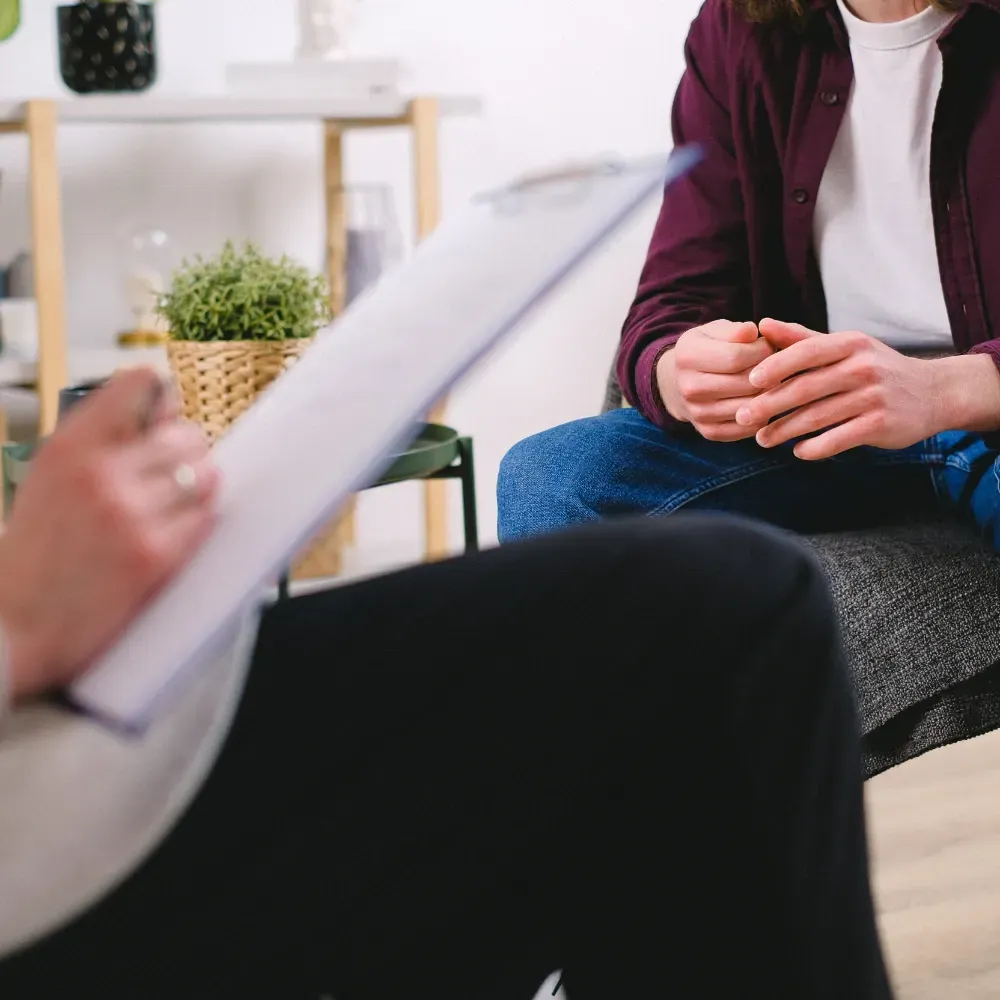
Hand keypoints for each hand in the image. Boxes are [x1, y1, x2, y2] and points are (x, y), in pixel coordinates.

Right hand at [0, 369, 219, 700]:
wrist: (15, 625)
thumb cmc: (34, 554)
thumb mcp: (50, 477)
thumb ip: (102, 441)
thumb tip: (161, 409)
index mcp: (71, 447)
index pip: (143, 385)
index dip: (162, 402)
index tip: (164, 417)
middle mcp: (102, 474)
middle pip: (186, 433)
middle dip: (185, 452)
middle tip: (171, 474)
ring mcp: (132, 514)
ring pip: (205, 472)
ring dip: (198, 486)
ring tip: (173, 505)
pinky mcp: (157, 555)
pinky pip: (206, 517)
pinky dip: (198, 522)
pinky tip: (174, 531)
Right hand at [656, 320, 774, 441]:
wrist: (678, 383)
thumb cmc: (705, 350)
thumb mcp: (714, 331)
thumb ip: (735, 330)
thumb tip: (753, 332)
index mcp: (687, 356)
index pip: (736, 356)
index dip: (761, 350)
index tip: (769, 346)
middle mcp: (688, 387)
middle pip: (745, 383)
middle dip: (768, 373)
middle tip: (775, 366)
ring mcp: (697, 413)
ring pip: (749, 406)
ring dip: (767, 394)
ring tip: (769, 382)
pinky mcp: (709, 432)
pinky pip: (747, 427)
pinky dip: (761, 415)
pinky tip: (760, 400)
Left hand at [735, 319, 979, 459]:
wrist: (932, 394)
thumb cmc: (875, 368)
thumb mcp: (844, 347)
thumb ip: (801, 338)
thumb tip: (762, 324)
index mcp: (850, 344)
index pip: (806, 352)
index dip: (776, 366)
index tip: (750, 381)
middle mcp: (863, 368)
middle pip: (806, 387)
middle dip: (770, 404)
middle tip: (743, 417)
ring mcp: (873, 397)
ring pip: (817, 417)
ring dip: (784, 430)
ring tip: (762, 440)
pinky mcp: (881, 425)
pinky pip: (839, 439)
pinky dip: (815, 448)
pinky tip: (798, 452)